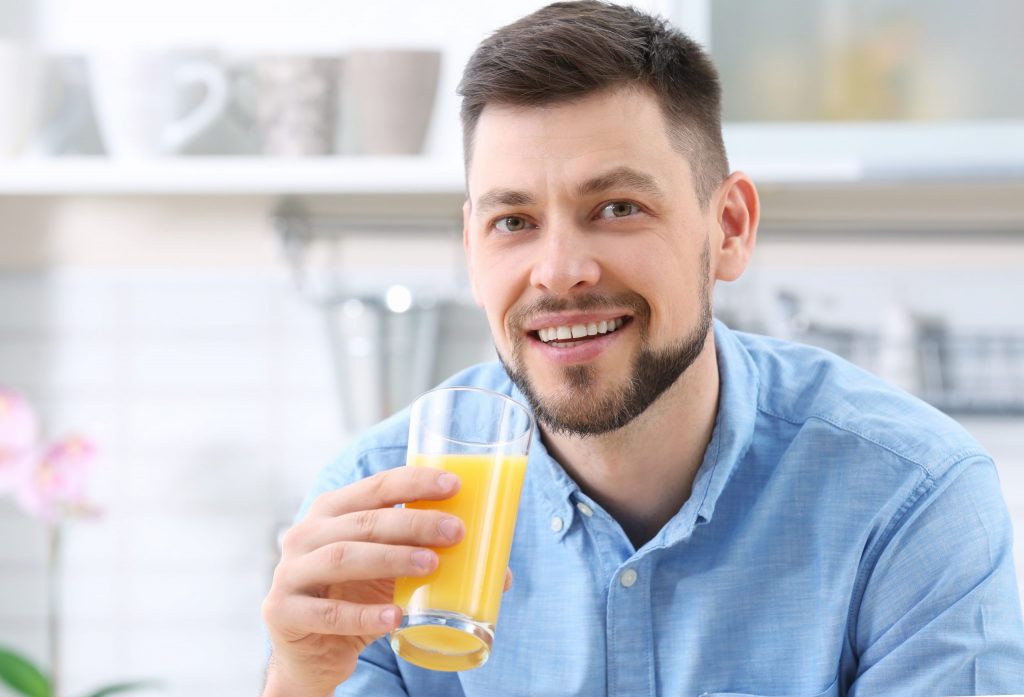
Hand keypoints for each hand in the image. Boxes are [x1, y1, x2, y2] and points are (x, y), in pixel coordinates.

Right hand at [261, 467, 465, 694]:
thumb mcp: (389, 572)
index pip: (375, 487)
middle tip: (457, 532)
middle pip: (364, 521)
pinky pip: (327, 613)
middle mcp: (306, 534)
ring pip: (343, 557)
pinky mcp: (283, 612)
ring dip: (392, 559)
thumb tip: (502, 572)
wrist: (310, 652)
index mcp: (332, 511)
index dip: (414, 482)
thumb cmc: (356, 598)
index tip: (455, 485)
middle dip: (414, 523)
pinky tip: (395, 617)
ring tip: (432, 565)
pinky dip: (364, 615)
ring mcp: (290, 572)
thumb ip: (430, 559)